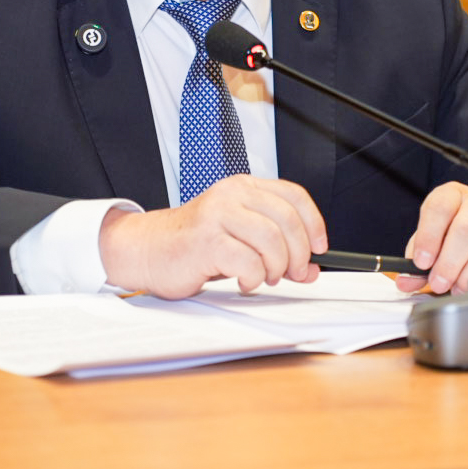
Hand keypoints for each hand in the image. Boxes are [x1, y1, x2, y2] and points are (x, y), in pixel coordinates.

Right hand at [98, 175, 326, 299]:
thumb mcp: (240, 239)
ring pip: (272, 240)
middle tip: (290, 272)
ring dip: (276, 268)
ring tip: (263, 277)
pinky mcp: (206, 240)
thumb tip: (310, 269)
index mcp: (243, 187)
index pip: (294, 195)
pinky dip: (253, 278)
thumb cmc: (193, 244)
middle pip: (288, 220)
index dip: (314, 223)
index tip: (320, 248)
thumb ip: (274, 249)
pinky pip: (248, 262)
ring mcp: (217, 215)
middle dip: (297, 254)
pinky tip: (243, 280)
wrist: (147, 250)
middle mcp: (232, 195)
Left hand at [394, 182, 467, 294]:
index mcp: (452, 196)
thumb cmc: (454, 230)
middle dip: (450, 262)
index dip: (429, 236)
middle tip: (439, 283)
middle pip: (467, 228)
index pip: (440, 207)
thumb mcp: (433, 236)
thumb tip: (406, 281)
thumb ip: (418, 257)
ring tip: (459, 289)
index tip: (421, 263)